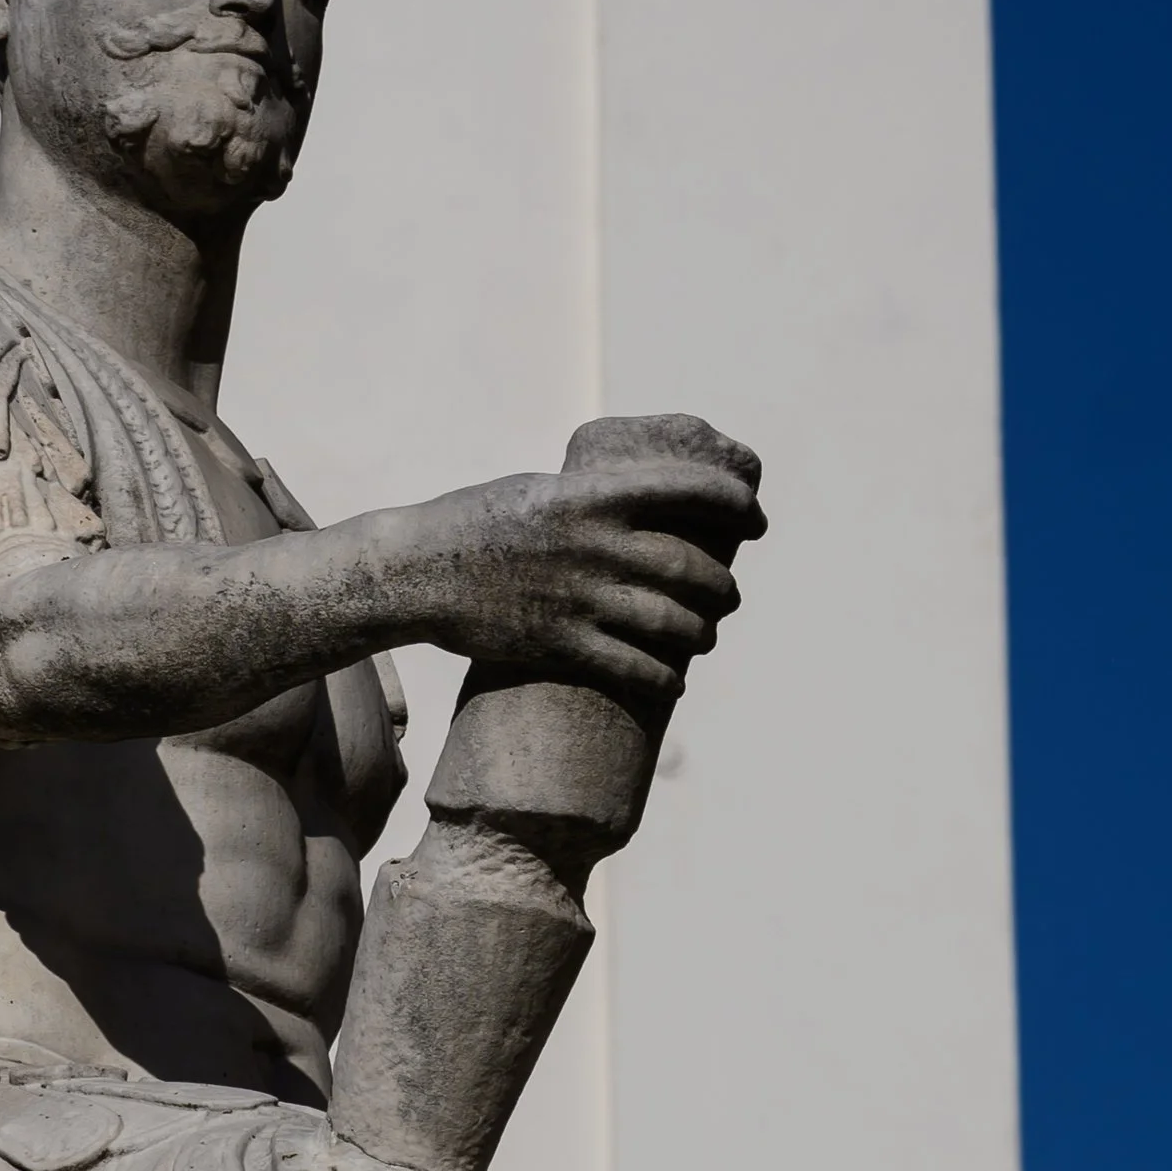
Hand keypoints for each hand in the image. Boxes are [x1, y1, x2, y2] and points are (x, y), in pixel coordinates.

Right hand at [429, 413, 764, 703]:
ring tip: (707, 635)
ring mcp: (579, 598)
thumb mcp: (540, 489)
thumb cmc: (475, 521)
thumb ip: (592, 500)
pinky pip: (632, 668)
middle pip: (691, 569)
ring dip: (703, 633)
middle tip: (728, 595)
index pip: (691, 491)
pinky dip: (664, 678)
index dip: (737, 505)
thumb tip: (639, 506)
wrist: (416, 570)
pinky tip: (676, 681)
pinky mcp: (559, 643)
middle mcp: (595, 545)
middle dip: (723, 587)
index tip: (755, 521)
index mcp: (594, 495)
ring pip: (672, 622)